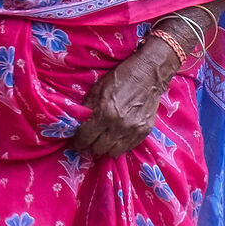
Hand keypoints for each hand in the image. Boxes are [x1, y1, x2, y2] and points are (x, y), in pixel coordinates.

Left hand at [70, 42, 180, 158]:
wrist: (150, 73)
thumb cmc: (122, 77)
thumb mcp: (98, 88)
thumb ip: (87, 107)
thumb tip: (78, 123)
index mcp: (106, 113)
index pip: (85, 137)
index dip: (77, 142)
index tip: (74, 143)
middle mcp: (120, 125)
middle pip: (98, 149)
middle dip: (91, 144)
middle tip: (89, 138)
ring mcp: (134, 131)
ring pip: (113, 152)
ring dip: (105, 147)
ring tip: (103, 139)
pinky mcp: (145, 132)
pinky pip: (128, 148)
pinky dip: (119, 145)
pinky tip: (116, 136)